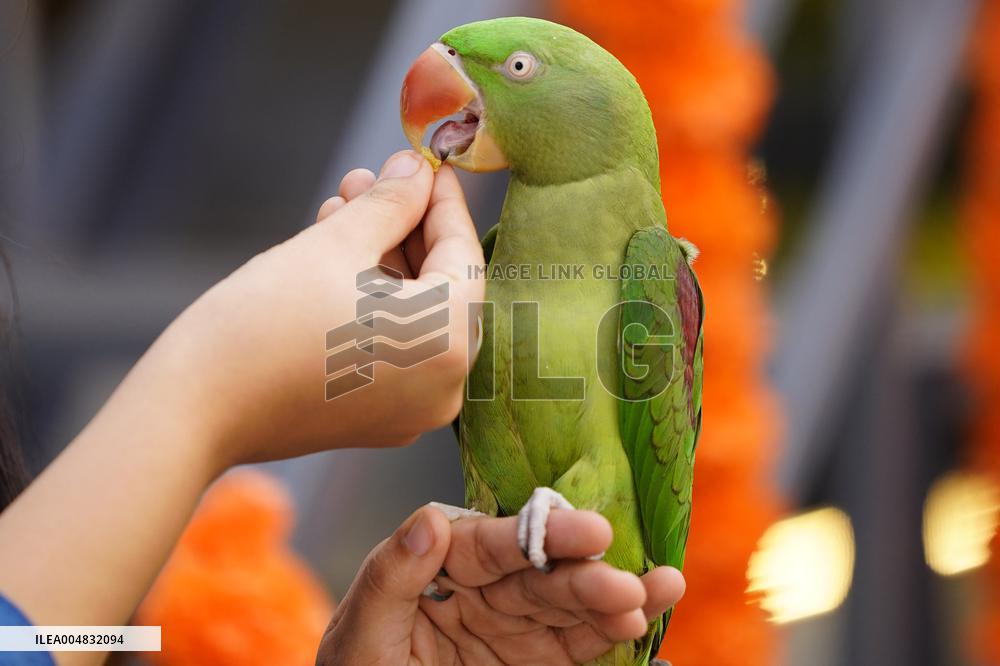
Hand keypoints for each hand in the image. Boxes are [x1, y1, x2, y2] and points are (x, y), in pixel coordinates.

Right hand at [120, 151, 483, 470]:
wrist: (193, 409)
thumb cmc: (265, 322)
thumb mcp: (335, 244)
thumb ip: (390, 204)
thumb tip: (415, 170)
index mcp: (447, 343)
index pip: (462, 255)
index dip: (442, 201)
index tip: (426, 164)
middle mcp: (444, 387)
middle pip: (440, 286)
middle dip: (404, 227)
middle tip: (370, 181)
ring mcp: (412, 410)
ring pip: (414, 315)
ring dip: (384, 260)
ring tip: (342, 208)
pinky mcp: (379, 418)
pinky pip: (394, 346)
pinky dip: (375, 302)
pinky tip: (338, 257)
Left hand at [317, 506, 684, 664]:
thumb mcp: (358, 637)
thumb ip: (389, 579)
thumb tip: (430, 519)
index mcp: (440, 562)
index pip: (494, 543)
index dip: (543, 536)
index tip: (590, 533)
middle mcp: (482, 585)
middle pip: (541, 573)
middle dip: (586, 575)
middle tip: (630, 583)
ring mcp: (511, 625)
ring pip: (568, 605)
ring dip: (614, 600)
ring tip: (662, 591)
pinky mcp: (531, 660)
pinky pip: (574, 645)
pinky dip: (609, 635)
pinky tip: (644, 620)